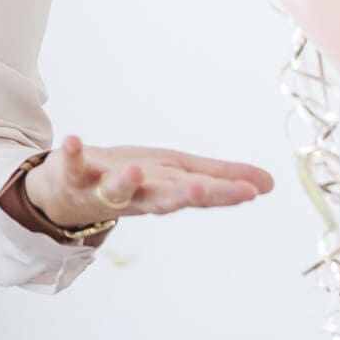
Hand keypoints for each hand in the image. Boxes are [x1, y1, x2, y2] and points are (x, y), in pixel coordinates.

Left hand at [25, 134, 274, 227]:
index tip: (250, 192)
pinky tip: (72, 140)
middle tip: (199, 190)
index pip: (200, 194)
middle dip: (181, 196)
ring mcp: (103, 188)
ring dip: (126, 182)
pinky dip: (71, 154)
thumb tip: (270, 183)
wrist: (69, 194)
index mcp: (167, 192)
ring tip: (135, 170)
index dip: (224, 194)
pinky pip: (71, 166)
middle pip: (163, 198)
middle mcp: (138, 196)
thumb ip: (220, 179)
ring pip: (117, 191)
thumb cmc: (133, 180)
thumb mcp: (178, 175)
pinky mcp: (73, 174)